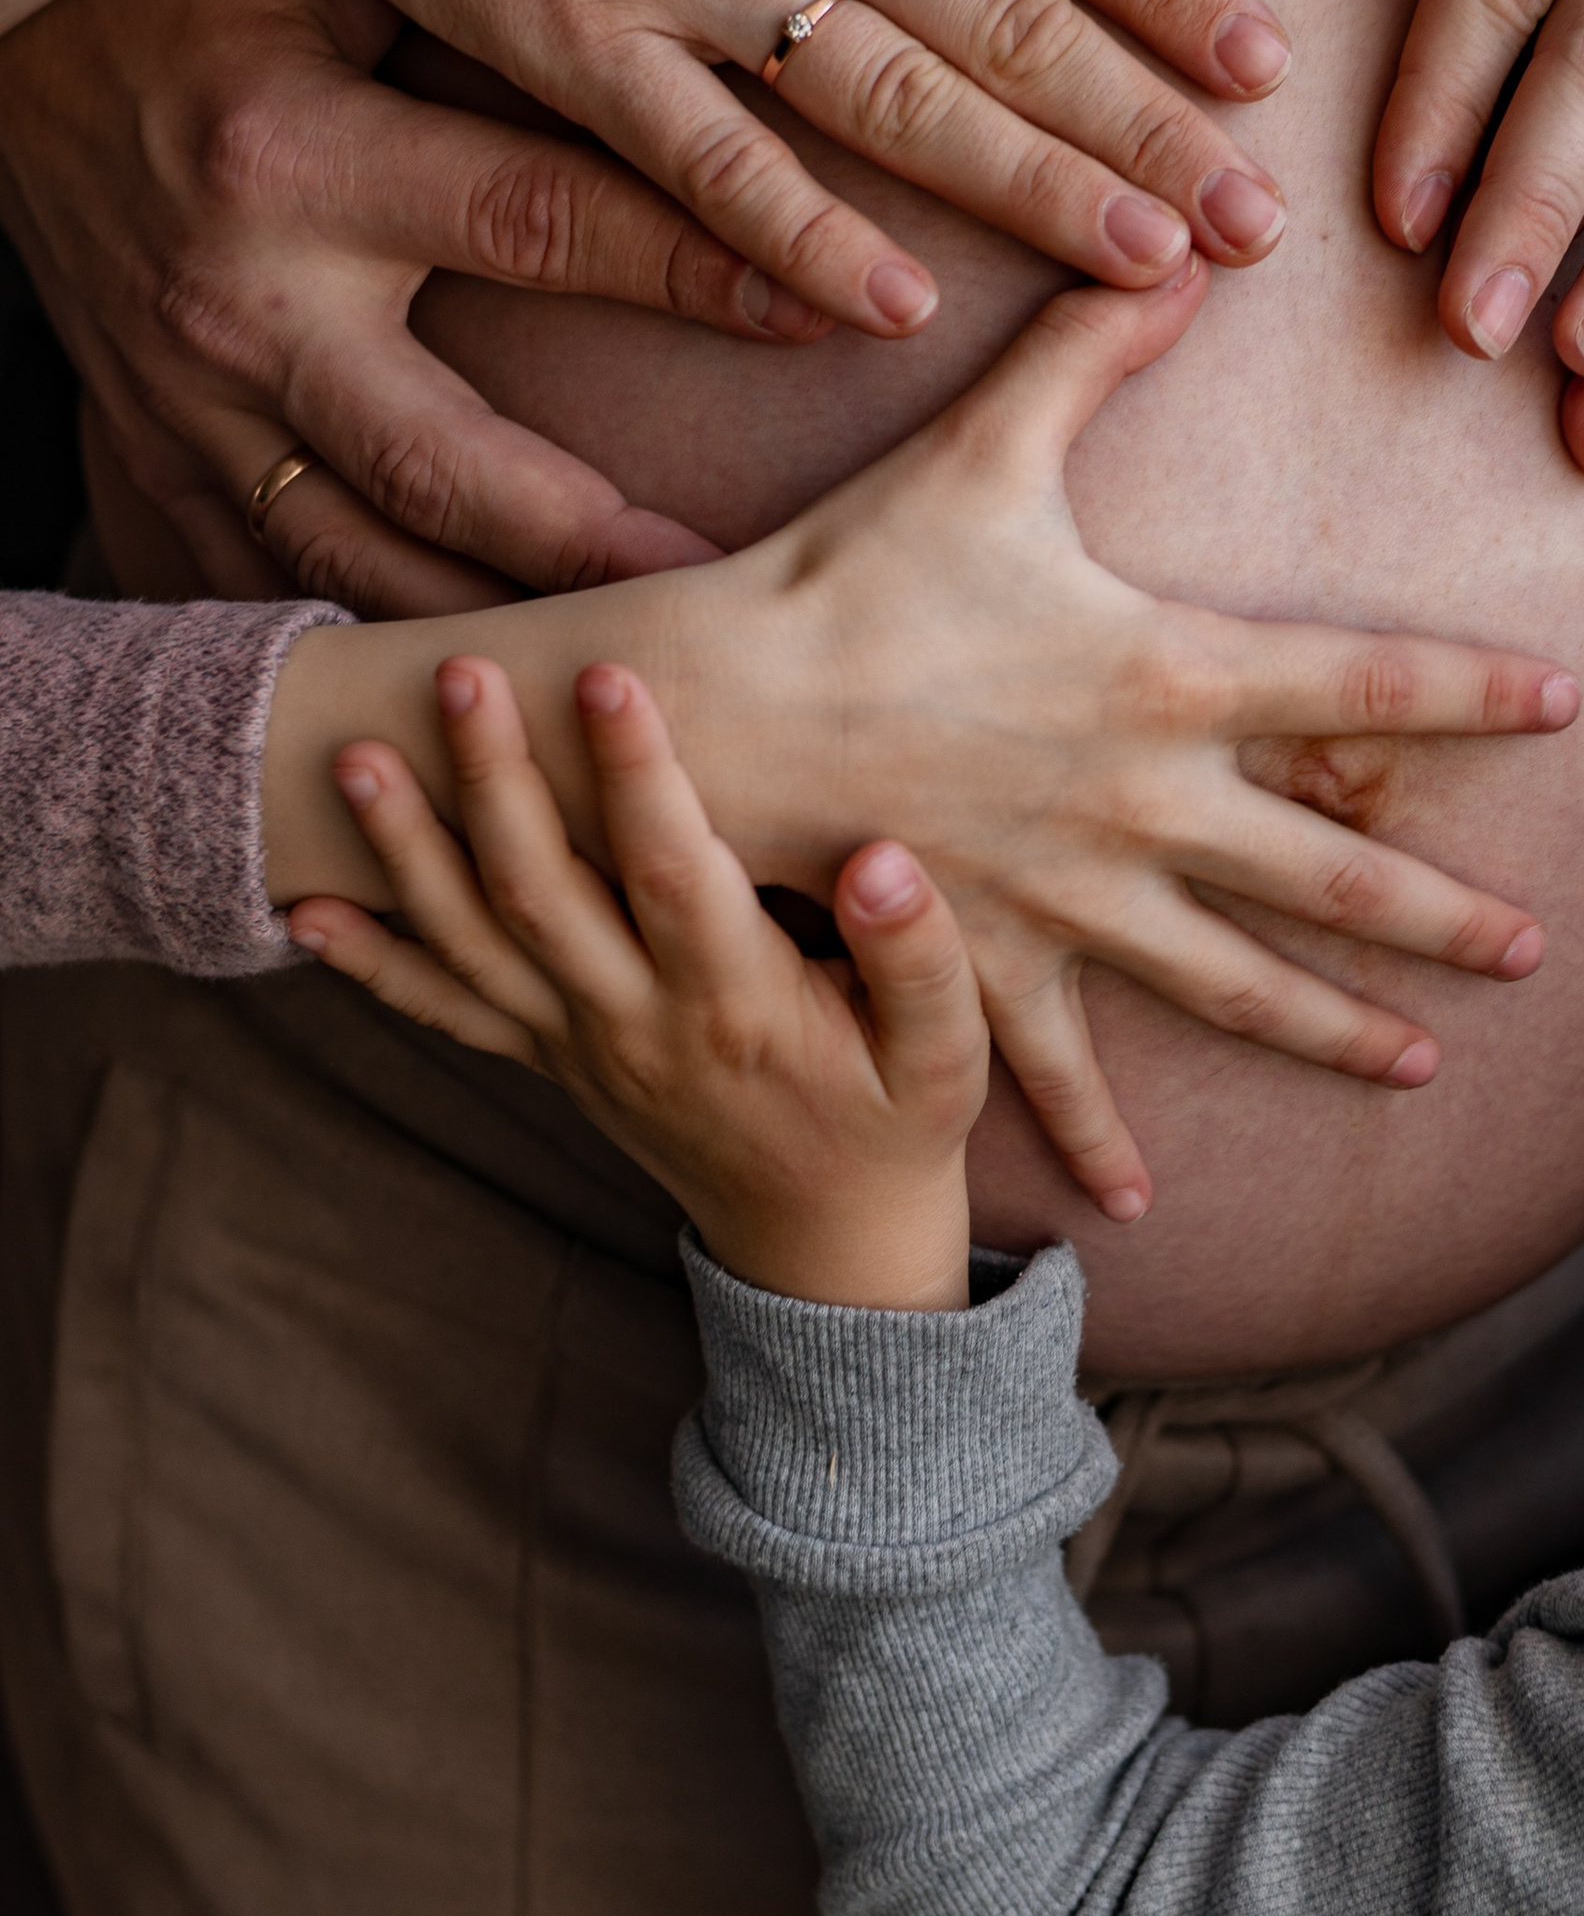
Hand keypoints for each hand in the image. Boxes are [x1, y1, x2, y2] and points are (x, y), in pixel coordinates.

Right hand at [0, 0, 795, 606]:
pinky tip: (466, 697)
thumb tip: (715, 28)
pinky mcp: (152, 457)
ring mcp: (184, 404)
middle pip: (442, 461)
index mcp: (294, 157)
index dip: (700, 266)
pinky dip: (359, 649)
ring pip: (352, 561)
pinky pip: (258, 588)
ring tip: (619, 681)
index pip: (539, 223)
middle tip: (723, 595)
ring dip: (487, 632)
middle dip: (588, 544)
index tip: (846, 305)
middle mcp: (240, 303)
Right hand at [28, 0, 1293, 321]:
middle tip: (1261, 218)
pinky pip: (717, 163)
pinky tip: (910, 305)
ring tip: (1154, 267)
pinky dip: (814, 237)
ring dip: (1038, 192)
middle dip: (1150, 125)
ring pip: (899, 102)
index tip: (1262, 64)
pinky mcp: (572, 45)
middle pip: (1009, 17)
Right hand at [266, 262, 1576, 1210]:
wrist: (722, 714)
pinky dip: (1093, 1135)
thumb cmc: (852, 574)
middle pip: (1331, 871)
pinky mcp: (989, 963)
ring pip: (1235, 985)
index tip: (1570, 707)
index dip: (1473, 695)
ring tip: (1421, 1072)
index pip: (1362, 685)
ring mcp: (1076, 901)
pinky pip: (1055, 1064)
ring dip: (1334, 1030)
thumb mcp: (984, 445)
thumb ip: (1095, 347)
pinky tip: (1146, 1204)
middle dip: (1440, 914)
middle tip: (1538, 950)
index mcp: (1169, 674)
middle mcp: (1148, 805)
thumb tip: (1190, 235)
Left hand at [295, 662, 982, 1312]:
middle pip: (541, 891)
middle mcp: (637, 1023)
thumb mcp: (944, 1054)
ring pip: (473, 942)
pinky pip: (446, 1013)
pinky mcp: (549, 1060)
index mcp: (736, 1004)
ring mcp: (579, 1044)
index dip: (635, 773)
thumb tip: (882, 859)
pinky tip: (306, 911)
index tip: (606, 674)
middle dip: (495, 778)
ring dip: (408, 851)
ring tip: (354, 758)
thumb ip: (921, 956)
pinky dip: (372, 966)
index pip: (669, 871)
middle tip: (460, 674)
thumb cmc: (891, 1121)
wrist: (825, 1242)